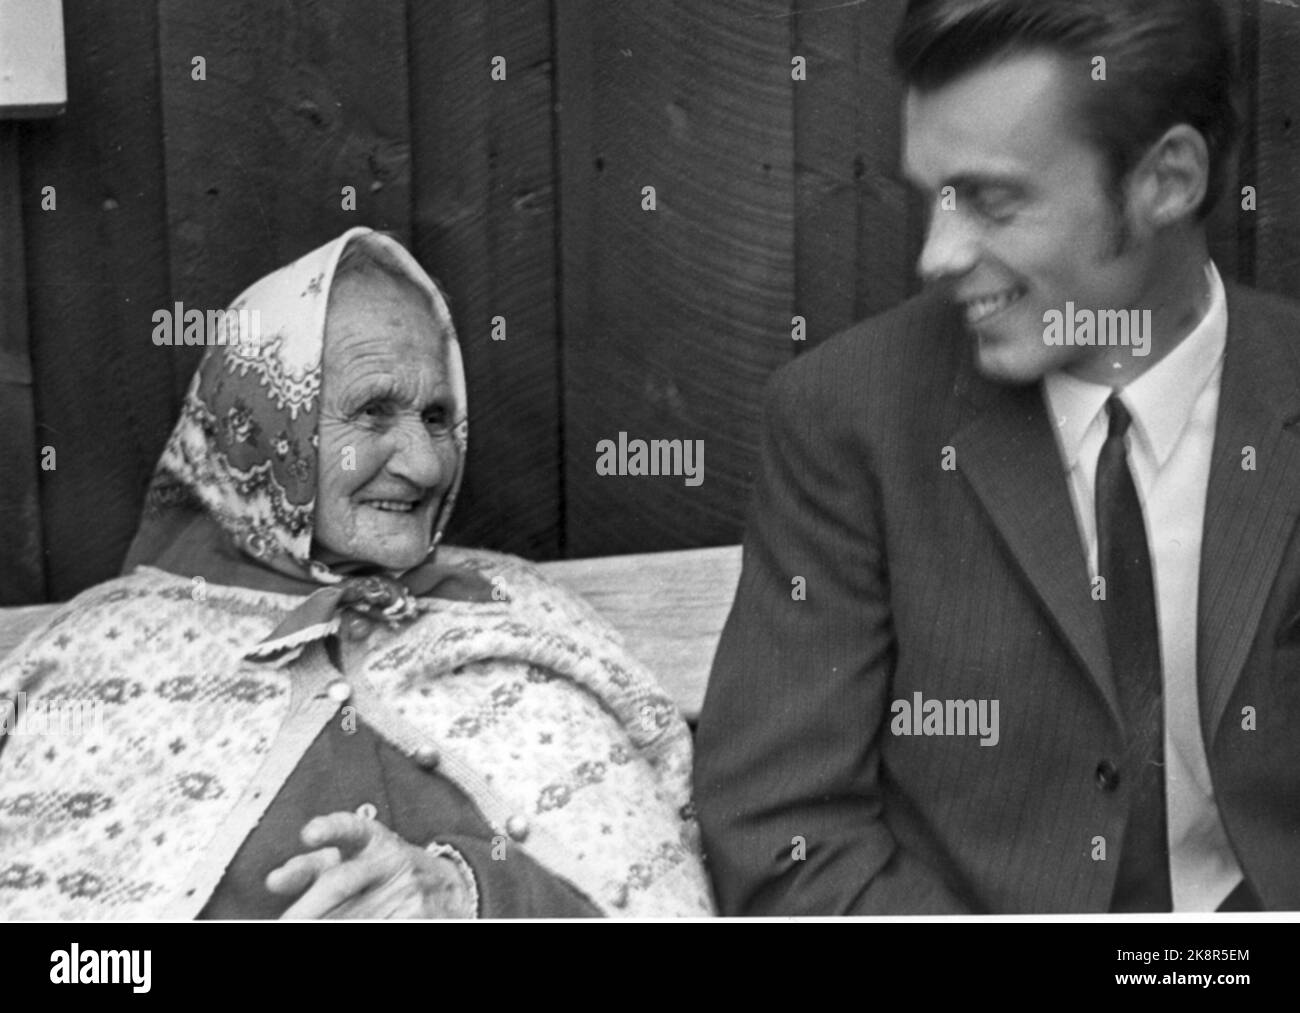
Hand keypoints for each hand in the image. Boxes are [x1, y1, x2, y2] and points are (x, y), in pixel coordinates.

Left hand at [266, 811, 475, 918]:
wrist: (450, 888)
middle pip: (340, 882)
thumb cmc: (385, 873)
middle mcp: (389, 861)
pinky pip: (382, 924)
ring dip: (328, 924)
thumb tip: (273, 882)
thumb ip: (310, 867)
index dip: (329, 828)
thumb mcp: (354, 859)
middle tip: (285, 922)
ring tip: (301, 925)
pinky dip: (355, 929)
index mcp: (373, 841)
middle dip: (306, 909)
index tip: (309, 834)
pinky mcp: (417, 917)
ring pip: (355, 916)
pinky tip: (346, 925)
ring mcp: (406, 892)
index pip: (349, 827)